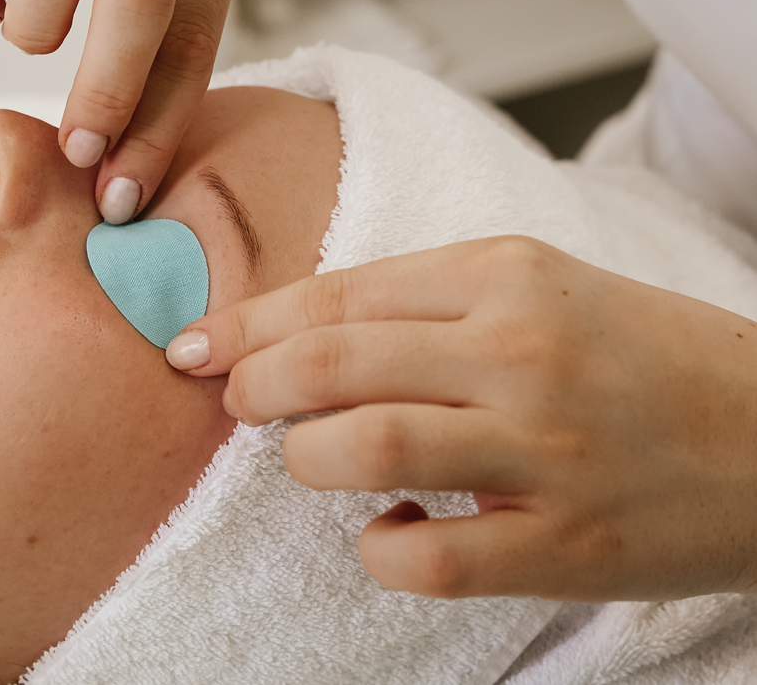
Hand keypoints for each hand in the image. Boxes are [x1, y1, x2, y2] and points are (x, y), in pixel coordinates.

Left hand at [165, 236, 756, 601]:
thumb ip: (419, 300)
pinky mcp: (567, 544)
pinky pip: (424, 557)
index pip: (336, 294)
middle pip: (331, 362)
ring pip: (364, 446)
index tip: (195, 345)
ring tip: (318, 461)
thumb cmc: (636, 358)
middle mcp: (521, 351)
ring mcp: (546, 450)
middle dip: (254, 385)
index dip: (247, 324)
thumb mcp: (537, 288)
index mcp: (504, 273)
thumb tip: (287, 331)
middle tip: (238, 403)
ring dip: (308, 459)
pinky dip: (381, 548)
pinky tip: (393, 531)